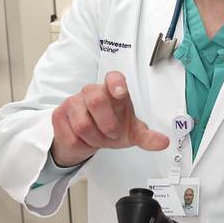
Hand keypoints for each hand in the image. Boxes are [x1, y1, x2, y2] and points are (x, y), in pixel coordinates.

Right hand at [51, 71, 169, 166]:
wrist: (87, 138)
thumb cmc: (112, 127)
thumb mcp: (132, 133)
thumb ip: (147, 137)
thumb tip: (164, 142)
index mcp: (113, 92)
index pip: (114, 78)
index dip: (116, 83)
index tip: (120, 92)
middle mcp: (92, 92)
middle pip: (96, 100)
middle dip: (107, 124)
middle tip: (113, 134)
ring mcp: (73, 102)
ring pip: (83, 124)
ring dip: (95, 139)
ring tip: (99, 138)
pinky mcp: (59, 115)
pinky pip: (71, 136)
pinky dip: (82, 144)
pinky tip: (85, 140)